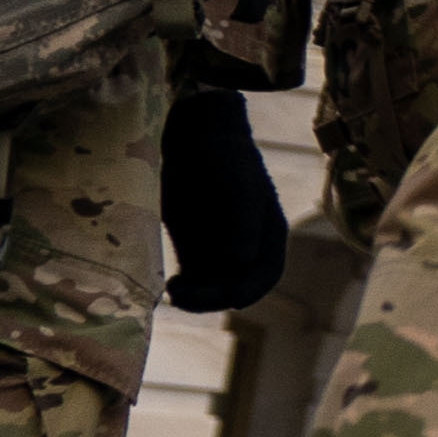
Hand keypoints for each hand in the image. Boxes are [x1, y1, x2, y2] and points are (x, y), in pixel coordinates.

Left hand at [158, 88, 286, 317]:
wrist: (194, 137)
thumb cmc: (224, 158)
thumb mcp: (238, 189)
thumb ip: (241, 226)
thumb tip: (238, 263)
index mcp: (268, 236)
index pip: (264, 275)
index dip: (247, 290)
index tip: (227, 299)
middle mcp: (247, 247)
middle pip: (235, 286)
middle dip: (213, 296)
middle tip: (184, 294)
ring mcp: (218, 249)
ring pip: (211, 286)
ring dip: (195, 295)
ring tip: (173, 289)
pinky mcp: (192, 247)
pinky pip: (192, 277)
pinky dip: (183, 287)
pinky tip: (168, 284)